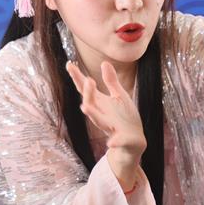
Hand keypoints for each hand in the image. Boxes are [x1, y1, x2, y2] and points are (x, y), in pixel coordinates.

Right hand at [66, 61, 145, 187]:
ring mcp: (110, 127)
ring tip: (85, 107)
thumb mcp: (119, 95)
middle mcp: (101, 114)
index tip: (69, 64)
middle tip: (88, 80)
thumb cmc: (124, 117)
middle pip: (90, 103)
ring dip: (93, 114)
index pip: (86, 89)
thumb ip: (111, 81)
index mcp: (101, 103)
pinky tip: (112, 143)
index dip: (77, 77)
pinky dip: (115, 141)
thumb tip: (104, 62)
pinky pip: (117, 141)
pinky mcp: (121, 139)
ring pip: (98, 121)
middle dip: (88, 93)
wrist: (134, 140)